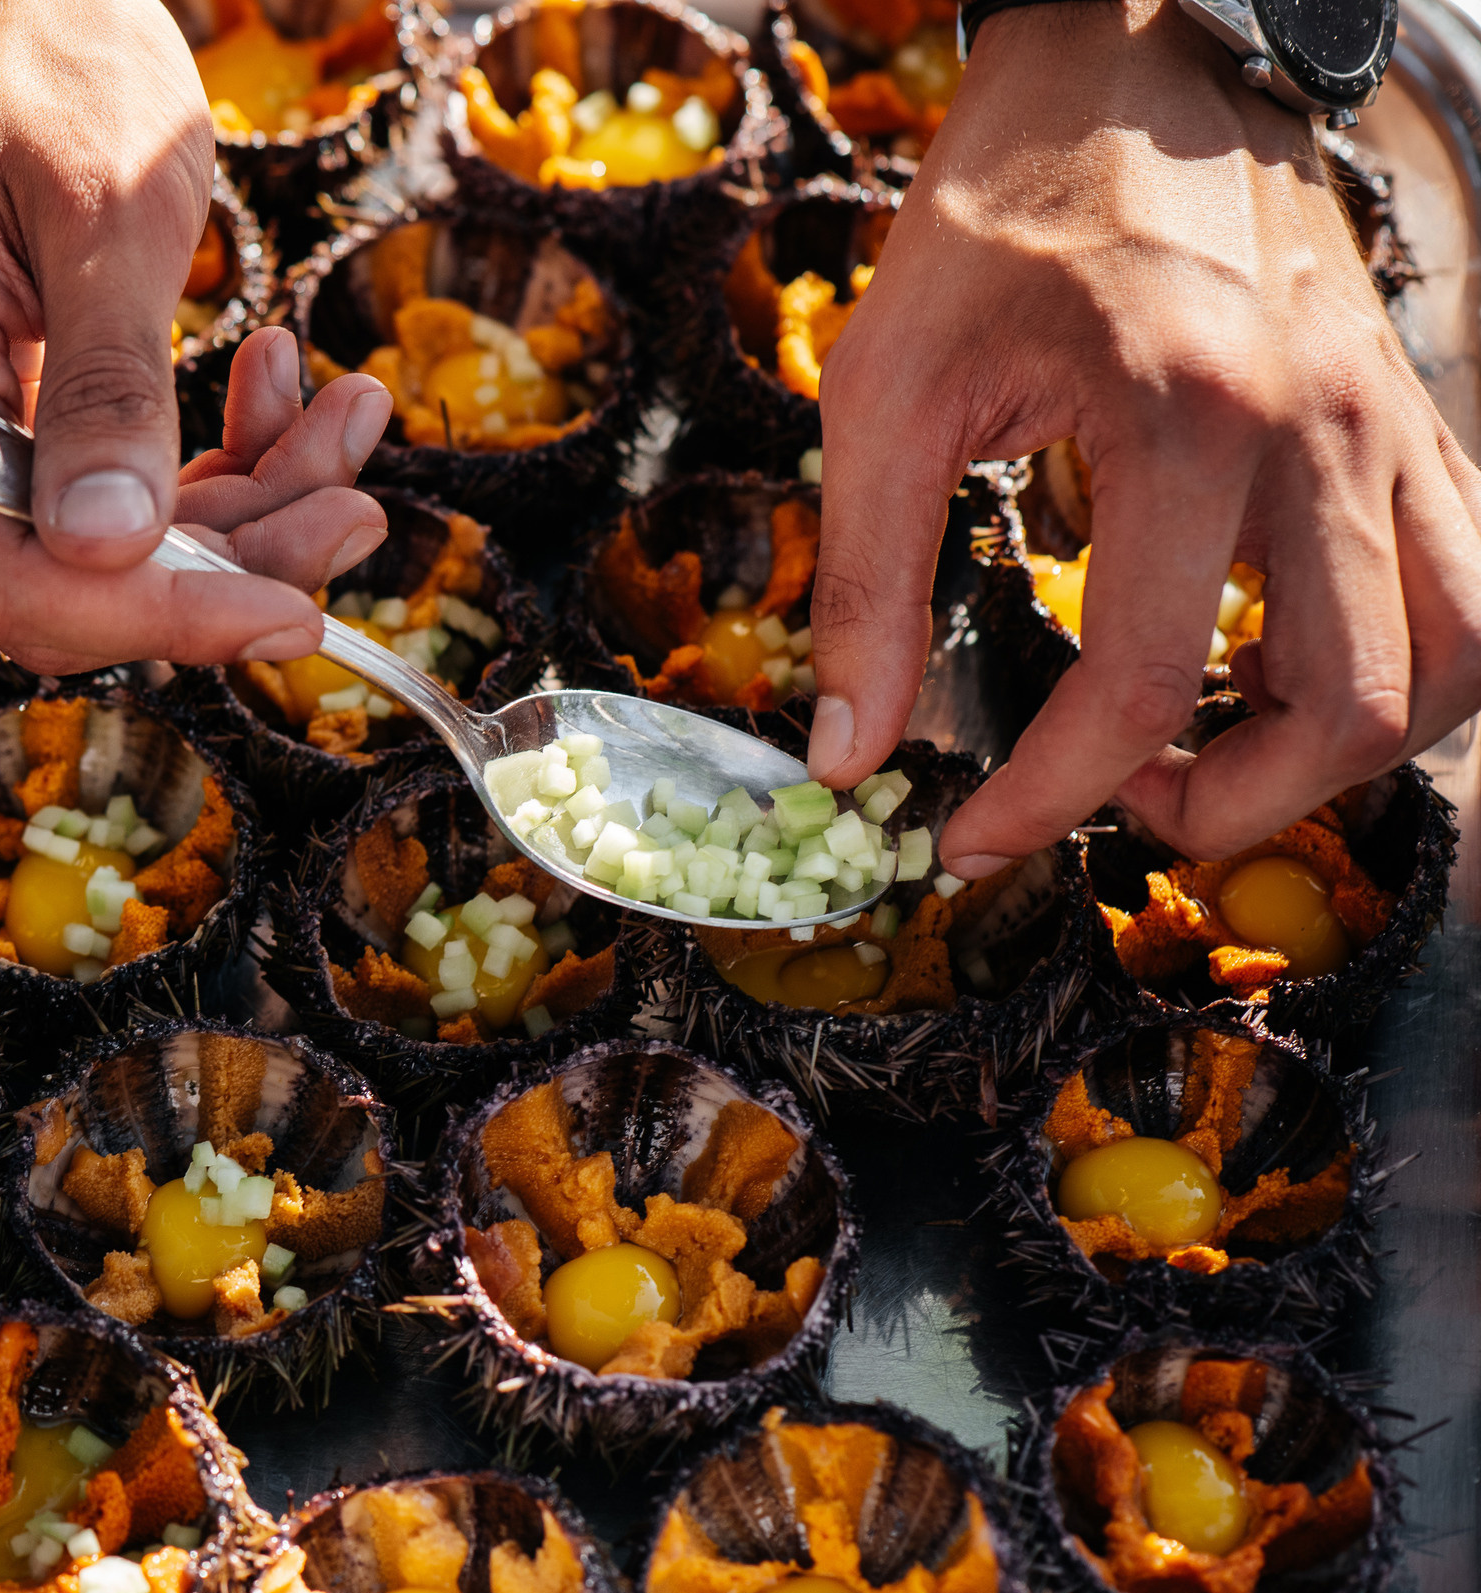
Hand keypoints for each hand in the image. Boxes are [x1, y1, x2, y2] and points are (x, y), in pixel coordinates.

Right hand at [0, 0, 389, 674]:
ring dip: (241, 512)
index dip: (157, 618)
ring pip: (101, 557)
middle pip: (62, 585)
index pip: (8, 579)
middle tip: (359, 502)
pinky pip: (105, 504)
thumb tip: (107, 551)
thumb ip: (106, 384)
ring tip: (344, 413)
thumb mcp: (105, 208)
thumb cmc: (40, 62)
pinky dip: (208, 469)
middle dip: (226, 560)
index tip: (296, 614)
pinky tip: (280, 388)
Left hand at [806, 0, 1480, 872]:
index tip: (972, 842)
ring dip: (1340, 751)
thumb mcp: (886, 388)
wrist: (1132, 62)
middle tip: (1116, 804)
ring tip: (1206, 746)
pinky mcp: (1409, 419)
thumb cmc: (996, 214)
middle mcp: (1321, 429)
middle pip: (1357, 706)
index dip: (1051, 801)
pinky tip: (1263, 665)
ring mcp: (1388, 423)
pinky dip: (1389, 666)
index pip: (1144, 684)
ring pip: (1456, 659)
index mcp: (1185, 415)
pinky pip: (1464, 584)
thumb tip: (846, 756)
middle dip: (1233, 808)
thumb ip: (867, 585)